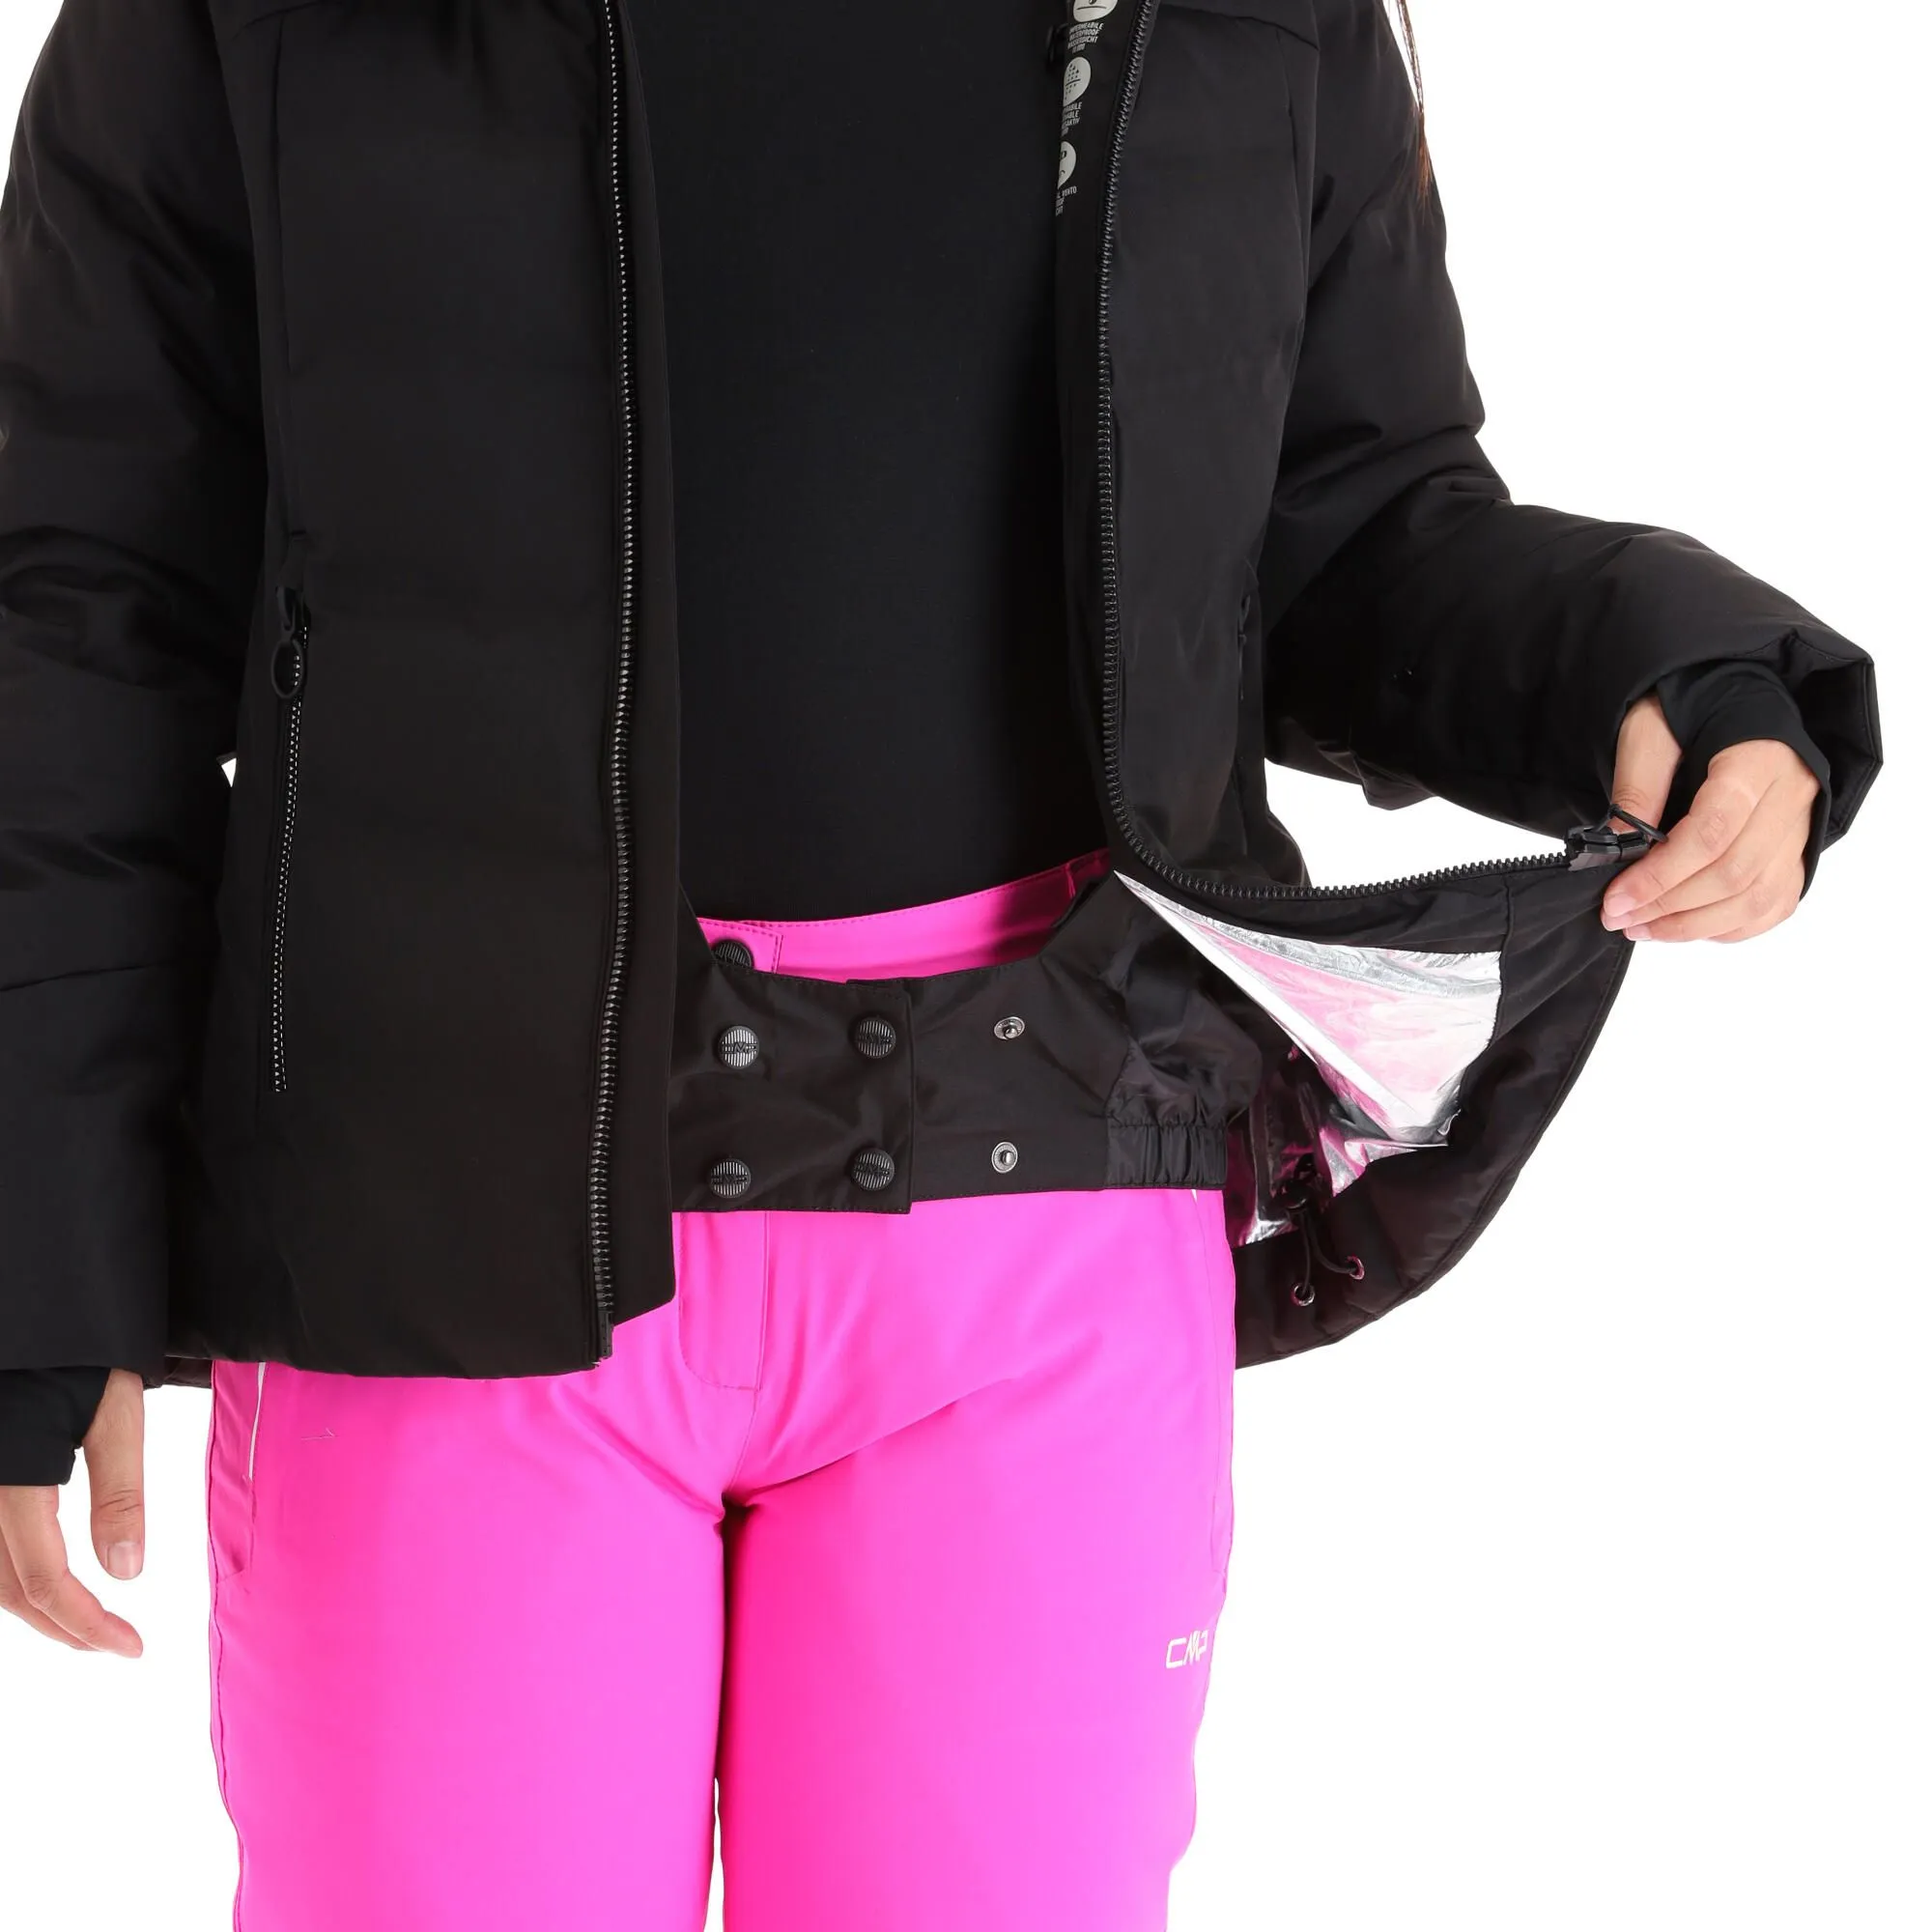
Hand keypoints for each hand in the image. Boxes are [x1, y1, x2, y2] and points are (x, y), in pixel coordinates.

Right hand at [0, 1369, 145, 1655]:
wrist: (33, 1308)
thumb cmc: (80, 1354)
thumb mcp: (116, 1412)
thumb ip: (119, 1493)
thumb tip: (126, 1574)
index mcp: (15, 1481)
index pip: (45, 1582)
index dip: (87, 1625)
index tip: (132, 1648)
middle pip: (7, 1591)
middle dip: (60, 1627)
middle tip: (111, 1644)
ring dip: (30, 1609)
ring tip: (81, 1623)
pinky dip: (8, 1576)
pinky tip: (40, 1582)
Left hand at [1599, 692, 1819, 942]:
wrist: (1731, 698)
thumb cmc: (1688, 711)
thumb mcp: (1649, 730)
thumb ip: (1637, 786)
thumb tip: (1620, 849)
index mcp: (1757, 759)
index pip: (1713, 832)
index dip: (1661, 875)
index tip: (1616, 898)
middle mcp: (1791, 796)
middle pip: (1735, 873)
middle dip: (1670, 906)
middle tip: (1619, 918)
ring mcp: (1801, 827)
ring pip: (1758, 898)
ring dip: (1694, 925)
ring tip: (1641, 928)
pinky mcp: (1798, 850)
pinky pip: (1774, 905)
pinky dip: (1729, 927)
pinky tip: (1684, 927)